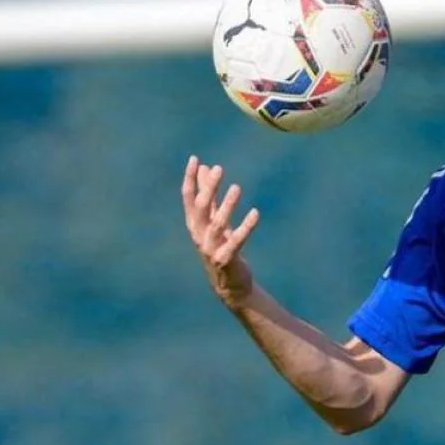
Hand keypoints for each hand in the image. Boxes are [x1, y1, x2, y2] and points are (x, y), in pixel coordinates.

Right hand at [181, 155, 260, 308]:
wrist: (230, 284)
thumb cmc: (221, 248)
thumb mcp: (214, 221)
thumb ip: (209, 196)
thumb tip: (204, 168)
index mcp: (194, 224)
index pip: (188, 198)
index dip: (190, 179)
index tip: (195, 159)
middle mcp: (199, 235)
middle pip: (201, 208)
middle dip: (209, 188)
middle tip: (219, 168)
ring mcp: (210, 248)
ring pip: (217, 224)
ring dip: (227, 205)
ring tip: (237, 187)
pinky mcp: (225, 259)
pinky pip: (236, 241)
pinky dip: (246, 227)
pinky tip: (256, 212)